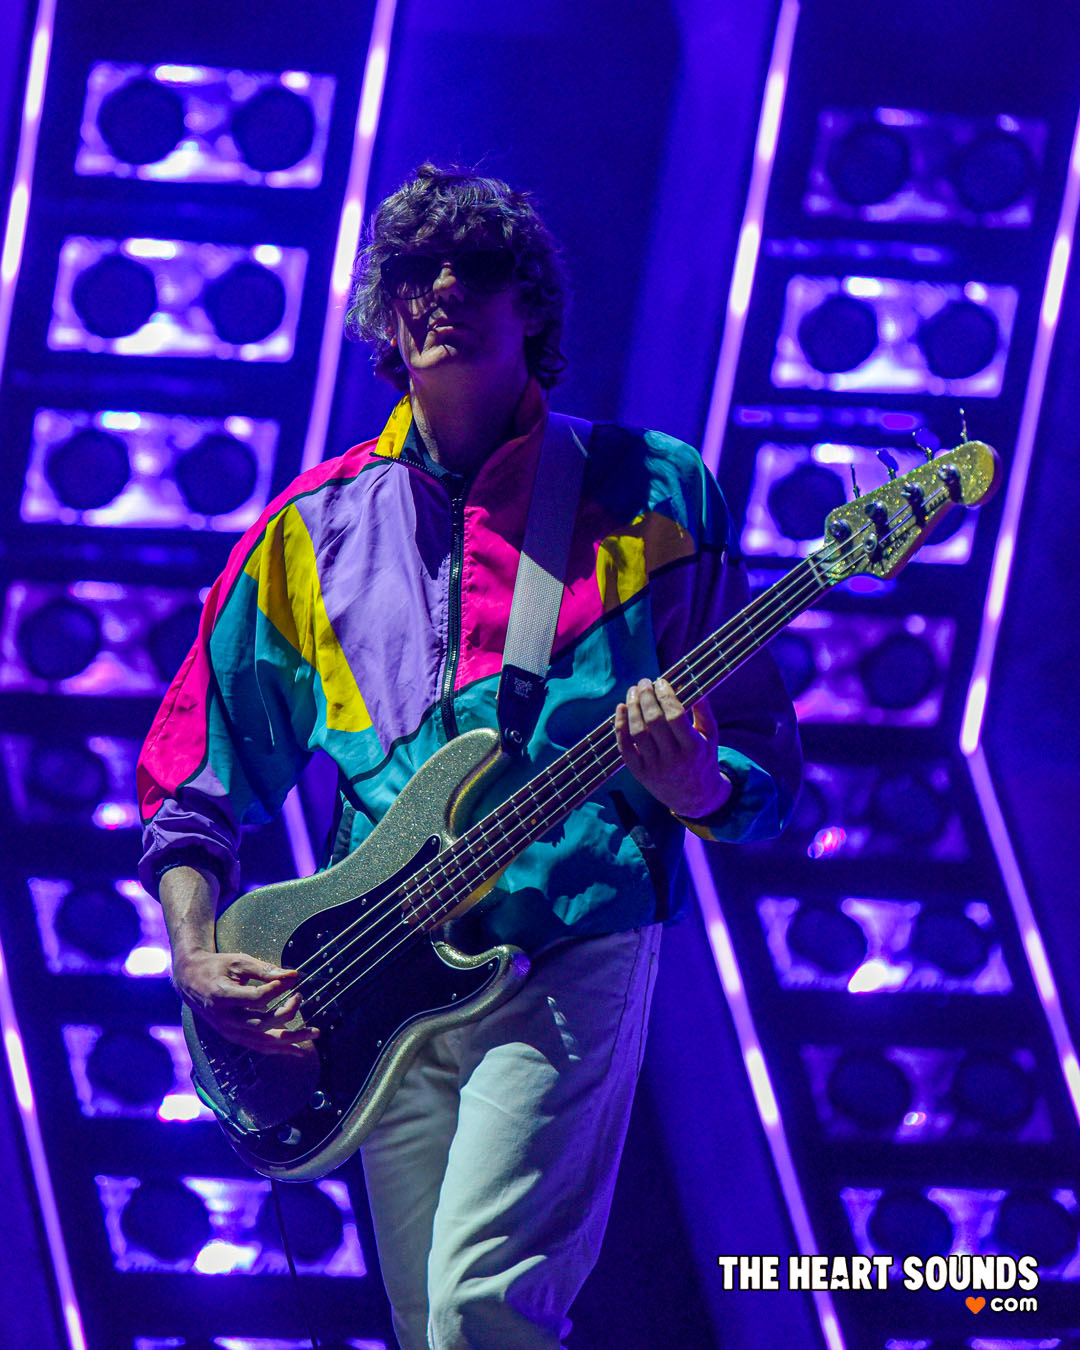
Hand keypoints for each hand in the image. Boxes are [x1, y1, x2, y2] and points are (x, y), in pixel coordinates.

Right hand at [173, 949, 317, 1056]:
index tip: (291, 979)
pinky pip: (258, 1046)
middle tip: (301, 997)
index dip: (277, 989)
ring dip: (291, 1039)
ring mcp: (229, 1032)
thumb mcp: (238, 962)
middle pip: (262, 1024)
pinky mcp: (233, 1037)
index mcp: (222, 997)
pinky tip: (298, 1048)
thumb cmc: (216, 967)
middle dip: (288, 1013)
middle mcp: (225, 1019)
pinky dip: (279, 1049)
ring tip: (314, 1033)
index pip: (257, 999)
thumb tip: (292, 975)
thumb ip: (264, 969)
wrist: (191, 981)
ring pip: (263, 1041)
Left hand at [614, 677, 731, 818]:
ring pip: (637, 733)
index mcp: (693, 747)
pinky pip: (625, 748)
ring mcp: (655, 767)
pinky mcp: (640, 774)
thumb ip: (704, 711)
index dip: (665, 695)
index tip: (660, 681)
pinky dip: (620, 727)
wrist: (695, 798)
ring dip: (632, 708)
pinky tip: (621, 709)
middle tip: (643, 682)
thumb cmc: (702, 759)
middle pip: (654, 722)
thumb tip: (695, 685)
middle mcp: (673, 759)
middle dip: (646, 697)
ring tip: (632, 691)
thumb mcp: (710, 737)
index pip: (675, 716)